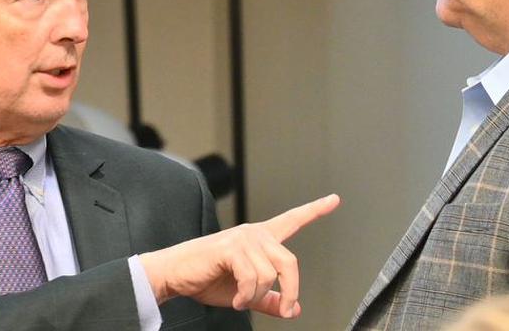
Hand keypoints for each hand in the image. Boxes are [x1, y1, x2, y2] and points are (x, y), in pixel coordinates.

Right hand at [139, 194, 339, 318]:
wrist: (175, 275)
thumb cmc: (206, 279)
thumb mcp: (245, 293)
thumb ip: (269, 299)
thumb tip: (292, 309)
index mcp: (260, 239)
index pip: (292, 220)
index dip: (315, 210)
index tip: (333, 200)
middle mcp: (254, 234)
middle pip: (290, 262)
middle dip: (291, 290)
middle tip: (284, 308)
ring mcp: (242, 239)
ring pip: (270, 276)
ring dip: (257, 297)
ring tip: (242, 300)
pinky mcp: (230, 248)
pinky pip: (253, 279)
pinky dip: (247, 297)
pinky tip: (237, 300)